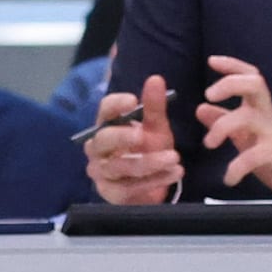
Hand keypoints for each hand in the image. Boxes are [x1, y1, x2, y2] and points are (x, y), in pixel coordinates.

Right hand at [85, 76, 182, 203]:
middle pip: (103, 140)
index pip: (104, 111)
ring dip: (149, 162)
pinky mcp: (112, 193)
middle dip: (123, 137)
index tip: (133, 100)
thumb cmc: (148, 149)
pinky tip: (173, 174)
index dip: (116, 104)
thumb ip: (154, 106)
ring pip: (121, 166)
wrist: (151, 183)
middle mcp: (97, 148)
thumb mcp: (154, 127)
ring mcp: (102, 172)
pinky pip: (130, 188)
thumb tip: (156, 78)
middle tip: (143, 135)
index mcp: (105, 125)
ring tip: (174, 158)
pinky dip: (154, 181)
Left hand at [195, 55, 271, 198]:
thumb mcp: (243, 134)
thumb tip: (200, 109)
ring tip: (208, 143)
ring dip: (221, 128)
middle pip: (255, 85)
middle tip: (208, 95)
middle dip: (229, 84)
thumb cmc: (269, 151)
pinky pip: (253, 156)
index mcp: (259, 107)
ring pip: (248, 117)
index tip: (212, 61)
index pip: (250, 77)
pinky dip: (236, 168)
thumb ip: (222, 120)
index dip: (233, 65)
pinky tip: (228, 178)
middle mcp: (268, 115)